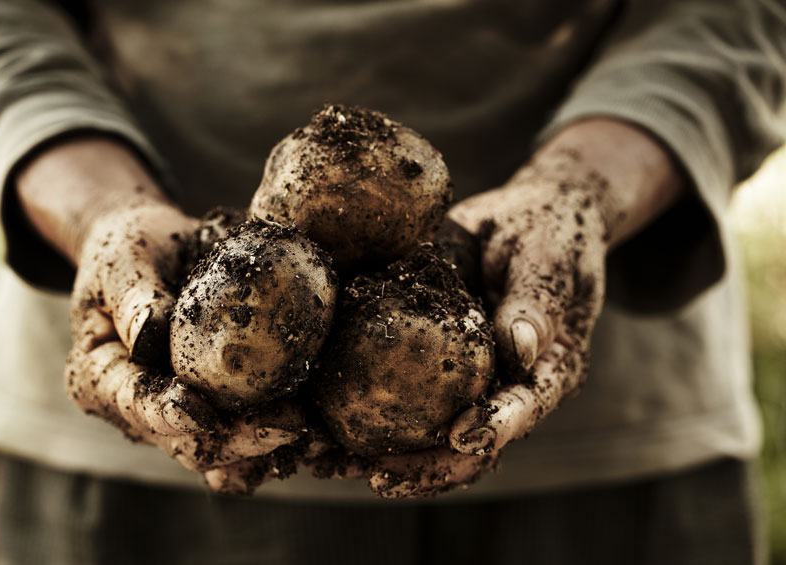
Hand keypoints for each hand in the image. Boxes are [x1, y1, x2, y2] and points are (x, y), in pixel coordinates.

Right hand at [17, 137, 301, 493]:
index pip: (135, 404)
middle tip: (288, 424)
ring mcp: (176, 418)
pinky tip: (316, 436)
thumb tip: (150, 333)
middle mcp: (136, 410)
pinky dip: (277, 443)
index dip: (167, 414)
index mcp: (100, 378)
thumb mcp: (123, 259)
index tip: (201, 413)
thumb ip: (133, 295)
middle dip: (235, 441)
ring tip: (311, 438)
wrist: (152, 251)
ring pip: (219, 455)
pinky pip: (244, 441)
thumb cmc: (131, 248)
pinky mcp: (212, 413)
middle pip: (185, 443)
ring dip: (264, 452)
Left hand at [363, 119, 684, 497]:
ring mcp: (464, 385)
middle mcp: (504, 391)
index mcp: (546, 372)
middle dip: (424, 467)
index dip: (493, 429)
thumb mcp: (549, 262)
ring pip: (424, 437)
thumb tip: (522, 350)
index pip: (523, 411)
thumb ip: (536, 305)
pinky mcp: (430, 368)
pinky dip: (355, 416)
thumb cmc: (550, 237)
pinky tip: (314, 427)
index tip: (459, 436)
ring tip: (326, 463)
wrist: (526, 220)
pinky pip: (394, 399)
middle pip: (468, 447)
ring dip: (374, 455)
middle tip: (380, 475)